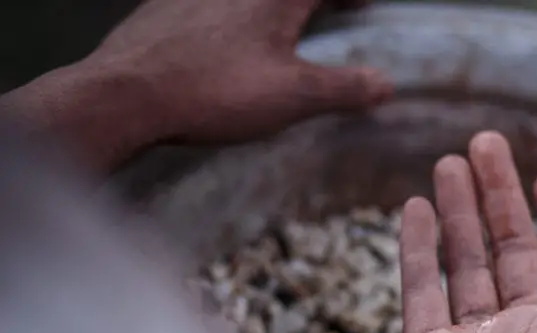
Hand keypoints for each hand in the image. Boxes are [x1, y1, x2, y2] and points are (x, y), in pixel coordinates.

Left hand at [1, 0, 388, 169]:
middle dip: (314, 4)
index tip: (367, 5)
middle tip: (329, 13)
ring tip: (284, 28)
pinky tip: (228, 41)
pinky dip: (233, 17)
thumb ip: (343, 88)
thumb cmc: (215, 90)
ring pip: (247, 2)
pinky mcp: (163, 9)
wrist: (126, 95)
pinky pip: (212, 7)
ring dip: (273, 12)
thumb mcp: (293, 95)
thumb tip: (386, 84)